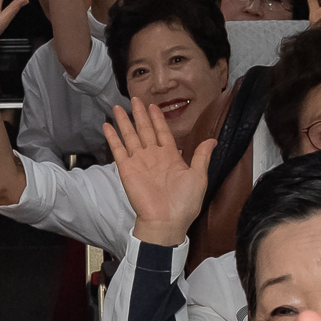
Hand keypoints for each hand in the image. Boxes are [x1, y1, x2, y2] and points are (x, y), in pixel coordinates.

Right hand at [104, 98, 211, 245]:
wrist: (166, 221)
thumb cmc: (184, 204)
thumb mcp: (199, 177)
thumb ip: (202, 157)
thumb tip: (213, 140)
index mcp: (170, 157)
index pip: (162, 132)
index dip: (158, 119)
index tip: (153, 106)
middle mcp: (153, 156)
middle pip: (144, 130)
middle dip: (140, 114)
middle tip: (134, 99)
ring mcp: (139, 162)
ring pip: (130, 136)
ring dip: (124, 121)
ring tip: (118, 107)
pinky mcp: (127, 169)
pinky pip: (118, 149)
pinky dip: (113, 137)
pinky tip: (107, 125)